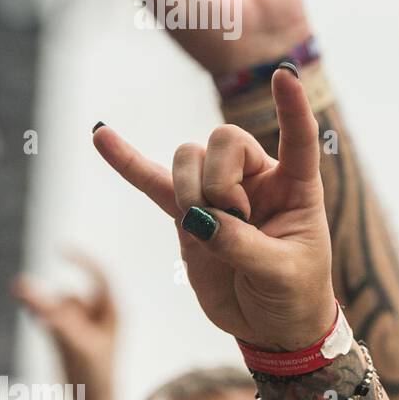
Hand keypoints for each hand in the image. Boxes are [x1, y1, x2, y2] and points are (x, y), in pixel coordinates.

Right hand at [12, 252, 117, 383]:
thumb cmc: (94, 375)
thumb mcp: (73, 342)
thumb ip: (51, 315)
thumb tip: (26, 289)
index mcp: (114, 313)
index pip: (101, 276)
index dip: (82, 260)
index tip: (59, 249)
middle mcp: (100, 316)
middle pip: (71, 295)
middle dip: (52, 297)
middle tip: (21, 290)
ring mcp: (82, 327)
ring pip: (59, 307)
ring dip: (46, 309)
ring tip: (39, 321)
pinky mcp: (67, 338)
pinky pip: (51, 317)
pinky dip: (43, 317)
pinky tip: (37, 319)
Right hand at [92, 69, 334, 349]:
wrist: (271, 327)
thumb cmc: (293, 295)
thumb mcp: (281, 273)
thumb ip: (241, 244)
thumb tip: (198, 219)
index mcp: (296, 186)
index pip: (297, 137)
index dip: (292, 107)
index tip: (284, 73)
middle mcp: (258, 180)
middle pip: (224, 140)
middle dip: (219, 178)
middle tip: (234, 219)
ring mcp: (219, 194)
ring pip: (189, 158)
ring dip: (189, 190)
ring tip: (208, 228)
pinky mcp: (186, 215)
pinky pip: (151, 182)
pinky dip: (127, 161)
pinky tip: (101, 135)